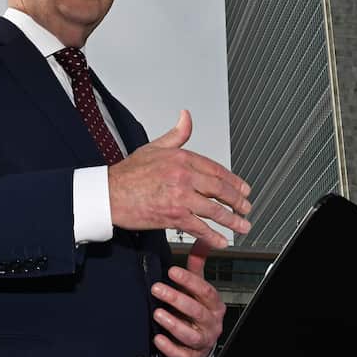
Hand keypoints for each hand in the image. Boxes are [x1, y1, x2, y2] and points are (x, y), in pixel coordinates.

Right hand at [108, 109, 251, 249]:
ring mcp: (179, 197)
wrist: (109, 194)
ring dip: (231, 220)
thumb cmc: (128, 173)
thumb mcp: (154, 147)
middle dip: (237, 201)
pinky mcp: (173, 216)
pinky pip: (198, 227)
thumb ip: (176, 134)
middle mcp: (183, 176)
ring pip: (213, 210)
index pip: (216, 169)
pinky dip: (212, 236)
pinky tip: (221, 240)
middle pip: (219, 189)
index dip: (233, 181)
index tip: (243, 189)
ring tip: (242, 226)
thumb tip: (186, 117)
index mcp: (181, 158)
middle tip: (246, 209)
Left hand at [151, 238, 224, 356]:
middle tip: (157, 288)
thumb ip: (198, 265)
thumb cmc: (199, 308)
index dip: (189, 281)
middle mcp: (210, 322)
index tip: (173, 271)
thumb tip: (201, 240)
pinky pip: (182, 353)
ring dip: (173, 323)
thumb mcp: (199, 286)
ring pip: (190, 334)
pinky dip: (170, 347)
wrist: (203, 339)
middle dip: (176, 299)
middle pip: (196, 311)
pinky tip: (158, 339)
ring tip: (157, 313)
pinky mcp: (191, 354)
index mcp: (214, 304)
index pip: (205, 291)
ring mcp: (202, 340)